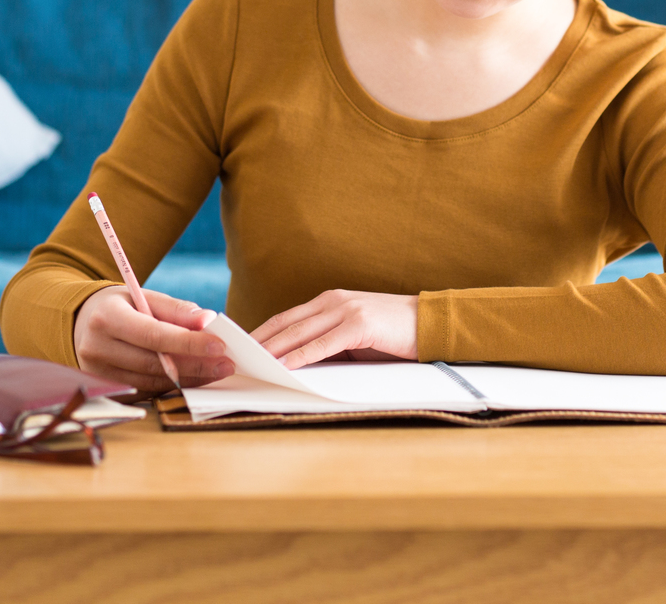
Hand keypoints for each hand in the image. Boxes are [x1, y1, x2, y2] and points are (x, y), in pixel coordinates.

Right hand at [73, 286, 236, 396]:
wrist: (84, 323)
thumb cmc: (121, 307)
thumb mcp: (144, 297)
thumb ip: (176, 309)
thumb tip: (208, 321)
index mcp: (106, 318)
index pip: (153, 334)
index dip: (188, 342)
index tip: (219, 345)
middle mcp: (97, 348)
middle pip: (154, 363)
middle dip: (195, 364)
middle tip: (226, 364)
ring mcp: (99, 374)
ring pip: (153, 381)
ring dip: (188, 378)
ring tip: (216, 371)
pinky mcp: (107, 389)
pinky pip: (147, 390)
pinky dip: (173, 385)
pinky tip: (195, 378)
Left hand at [250, 290, 419, 368]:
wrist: (430, 323)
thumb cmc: (392, 334)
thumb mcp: (354, 336)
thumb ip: (327, 342)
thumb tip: (295, 364)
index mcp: (330, 301)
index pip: (286, 317)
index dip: (261, 332)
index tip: (240, 347)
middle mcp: (334, 301)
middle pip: (286, 323)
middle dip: (259, 341)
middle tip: (235, 356)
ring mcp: (346, 310)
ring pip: (300, 332)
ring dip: (273, 349)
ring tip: (252, 363)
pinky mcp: (360, 324)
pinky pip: (324, 343)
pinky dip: (302, 355)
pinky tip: (286, 365)